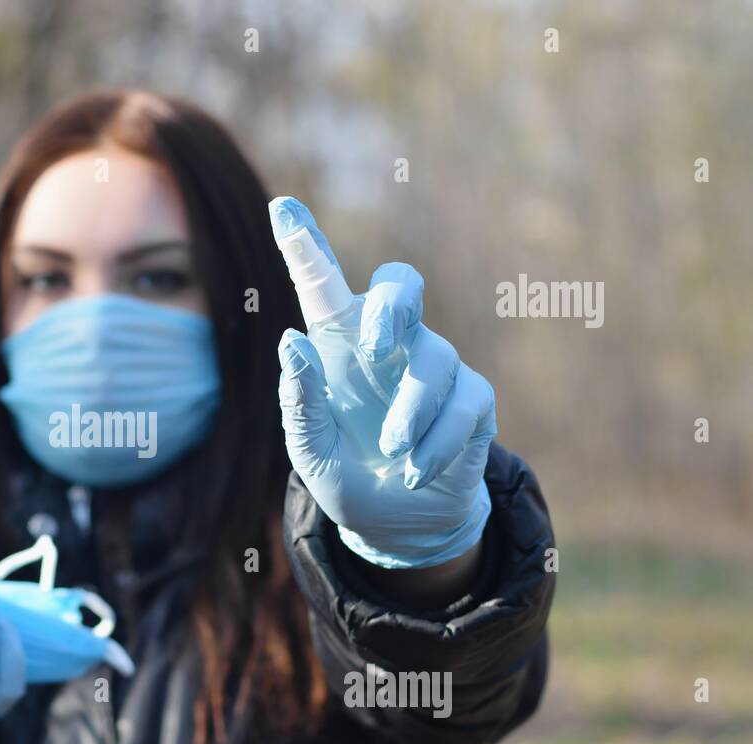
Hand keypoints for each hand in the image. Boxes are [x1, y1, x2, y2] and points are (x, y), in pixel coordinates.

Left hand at [274, 200, 495, 569]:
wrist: (396, 525)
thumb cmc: (346, 472)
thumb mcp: (309, 449)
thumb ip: (298, 402)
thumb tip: (293, 343)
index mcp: (338, 345)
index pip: (323, 284)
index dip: (304, 245)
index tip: (281, 208)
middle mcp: (388, 343)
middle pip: (401, 285)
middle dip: (392, 305)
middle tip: (372, 344)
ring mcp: (434, 366)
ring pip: (434, 360)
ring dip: (410, 412)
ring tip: (391, 453)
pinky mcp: (472, 399)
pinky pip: (463, 406)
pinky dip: (436, 444)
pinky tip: (414, 472)